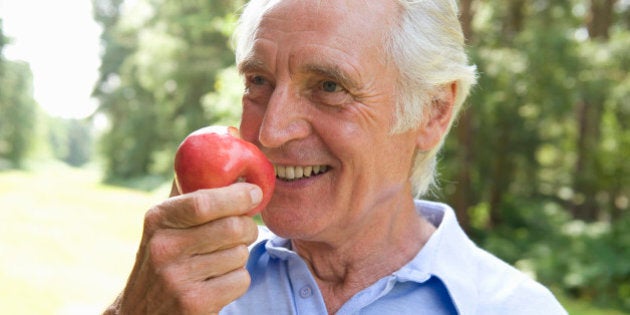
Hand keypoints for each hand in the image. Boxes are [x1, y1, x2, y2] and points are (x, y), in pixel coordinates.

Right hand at [110, 183, 261, 313]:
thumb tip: (229, 136)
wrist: (141, 311)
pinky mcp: (195, 304)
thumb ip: (190, 187)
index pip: (203, 202)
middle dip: (246, 227)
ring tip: (220, 258)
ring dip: (239, 255)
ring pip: (239, 255)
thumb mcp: (164, 221)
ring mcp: (178, 279)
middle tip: (244, 228)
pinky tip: (218, 280)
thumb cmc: (164, 255)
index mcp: (158, 220)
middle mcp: (164, 249)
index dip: (237, 195)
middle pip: (232, 228)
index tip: (255, 192)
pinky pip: (240, 280)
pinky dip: (237, 279)